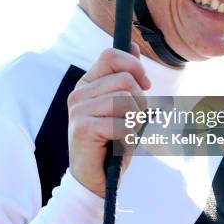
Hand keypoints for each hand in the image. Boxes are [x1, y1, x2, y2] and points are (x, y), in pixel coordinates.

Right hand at [67, 43, 150, 197]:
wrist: (95, 179)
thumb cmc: (112, 142)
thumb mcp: (123, 105)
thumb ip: (125, 75)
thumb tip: (132, 44)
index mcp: (88, 84)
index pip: (111, 55)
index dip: (134, 66)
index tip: (145, 85)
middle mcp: (79, 93)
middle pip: (124, 79)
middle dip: (139, 102)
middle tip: (133, 121)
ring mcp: (78, 110)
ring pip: (125, 100)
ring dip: (134, 121)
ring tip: (124, 134)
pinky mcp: (82, 127)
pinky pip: (122, 123)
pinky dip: (128, 137)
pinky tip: (118, 145)